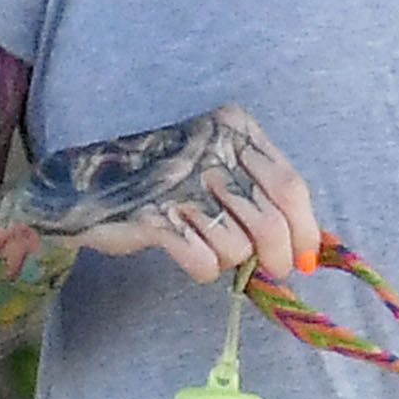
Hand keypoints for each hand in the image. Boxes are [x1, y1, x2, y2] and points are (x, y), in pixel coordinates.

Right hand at [14, 104, 322, 283]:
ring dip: (232, 262)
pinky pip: (203, 261)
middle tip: (270, 270)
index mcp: (234, 128)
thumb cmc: (169, 180)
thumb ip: (266, 197)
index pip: (290, 186)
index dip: (306, 230)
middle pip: (271, 221)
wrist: (88, 182)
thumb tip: (310, 250)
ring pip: (238, 246)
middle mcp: (209, 148)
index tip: (307, 258)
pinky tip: (191, 256)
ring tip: (213, 249)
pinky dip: (203, 269)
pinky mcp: (153, 216)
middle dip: (278, 258)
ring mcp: (179, 181)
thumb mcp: (222, 167)